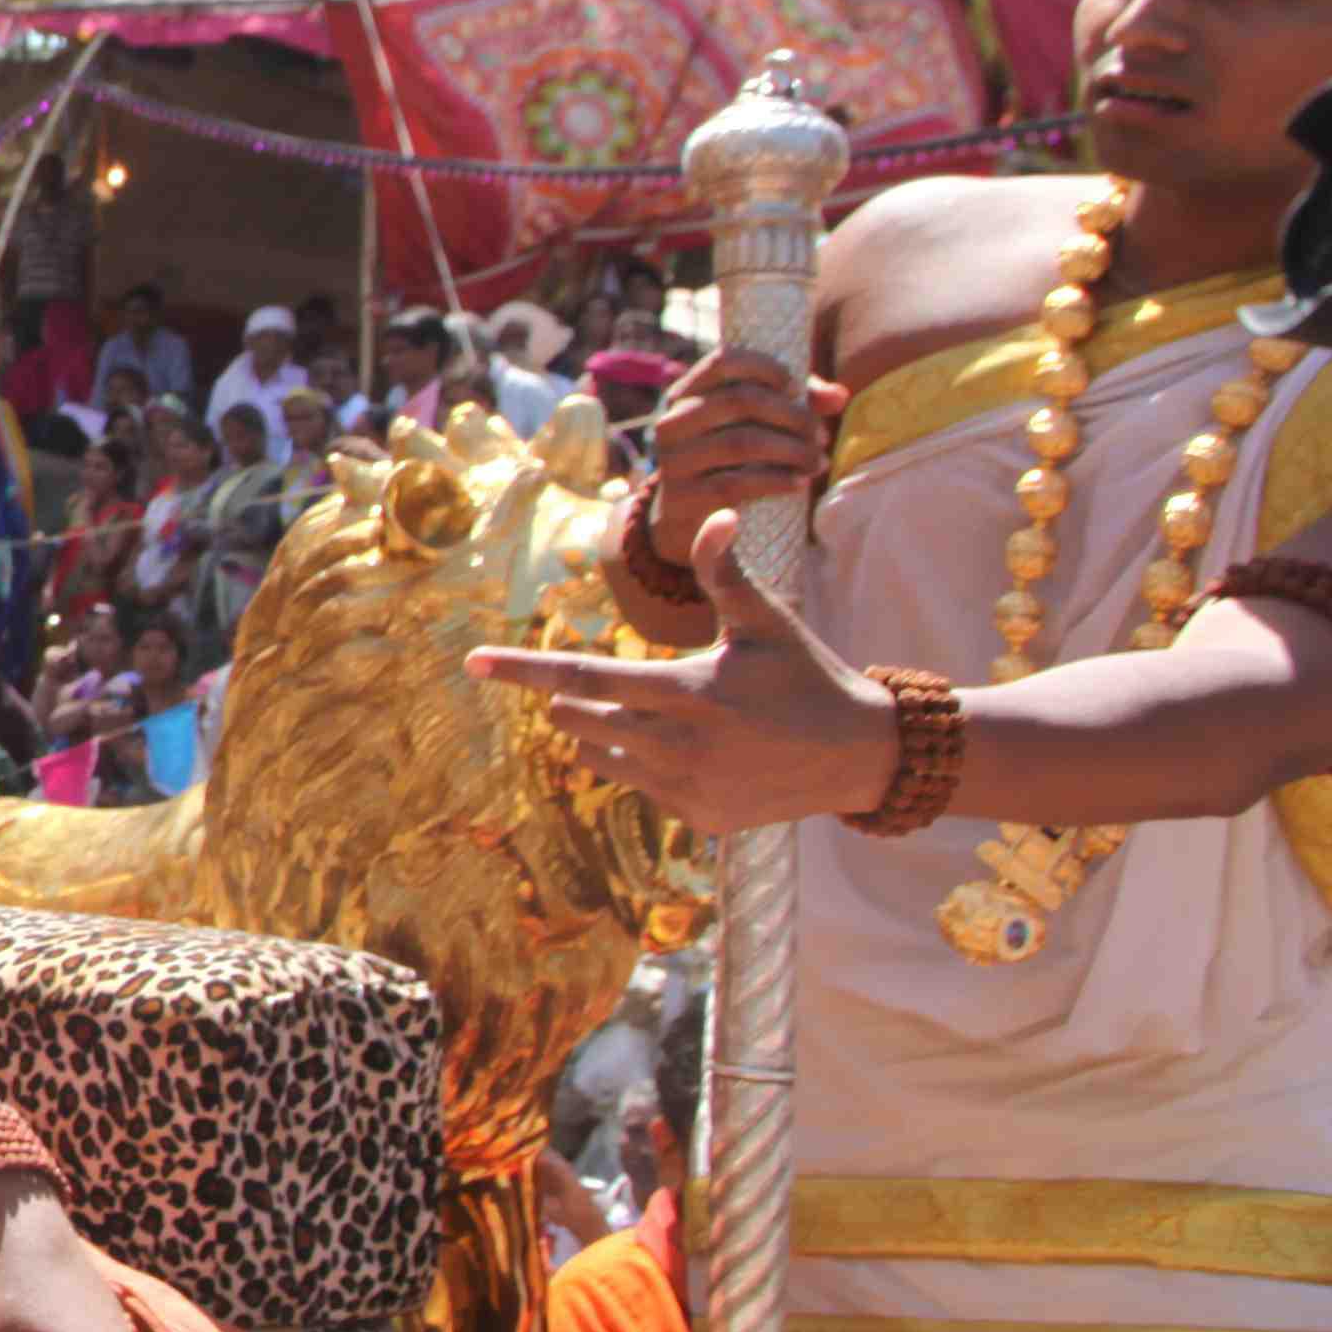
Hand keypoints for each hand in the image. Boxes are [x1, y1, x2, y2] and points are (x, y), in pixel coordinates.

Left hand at [469, 503, 898, 831]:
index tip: (473, 664)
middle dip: (571, 698)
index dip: (525, 671)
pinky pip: (635, 785)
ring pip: (598, 754)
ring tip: (652, 712)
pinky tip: (690, 748)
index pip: (584, 679)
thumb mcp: (766, 621)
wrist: (859, 756)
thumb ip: (727, 573)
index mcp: (689, 692)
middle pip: (579, 719)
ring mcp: (686, 789)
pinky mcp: (696, 819)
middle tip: (603, 683)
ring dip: (602, 729)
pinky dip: (639, 762)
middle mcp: (680, 746)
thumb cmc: (806, 676)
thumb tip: (720, 513)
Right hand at [642, 347, 838, 566]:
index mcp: (685, 393)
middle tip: (821, 434)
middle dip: (791, 416)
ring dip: (791, 451)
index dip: (765, 368)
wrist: (687, 518)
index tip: (796, 388)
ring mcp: (672, 460)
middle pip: (739, 400)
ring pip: (740, 442)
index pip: (723, 361)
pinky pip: (735, 484)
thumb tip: (840, 396)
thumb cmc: (729, 459)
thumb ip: (794, 403)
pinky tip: (800, 483)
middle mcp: (671, 421)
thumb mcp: (752, 425)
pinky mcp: (681, 498)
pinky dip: (775, 482)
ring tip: (818, 461)